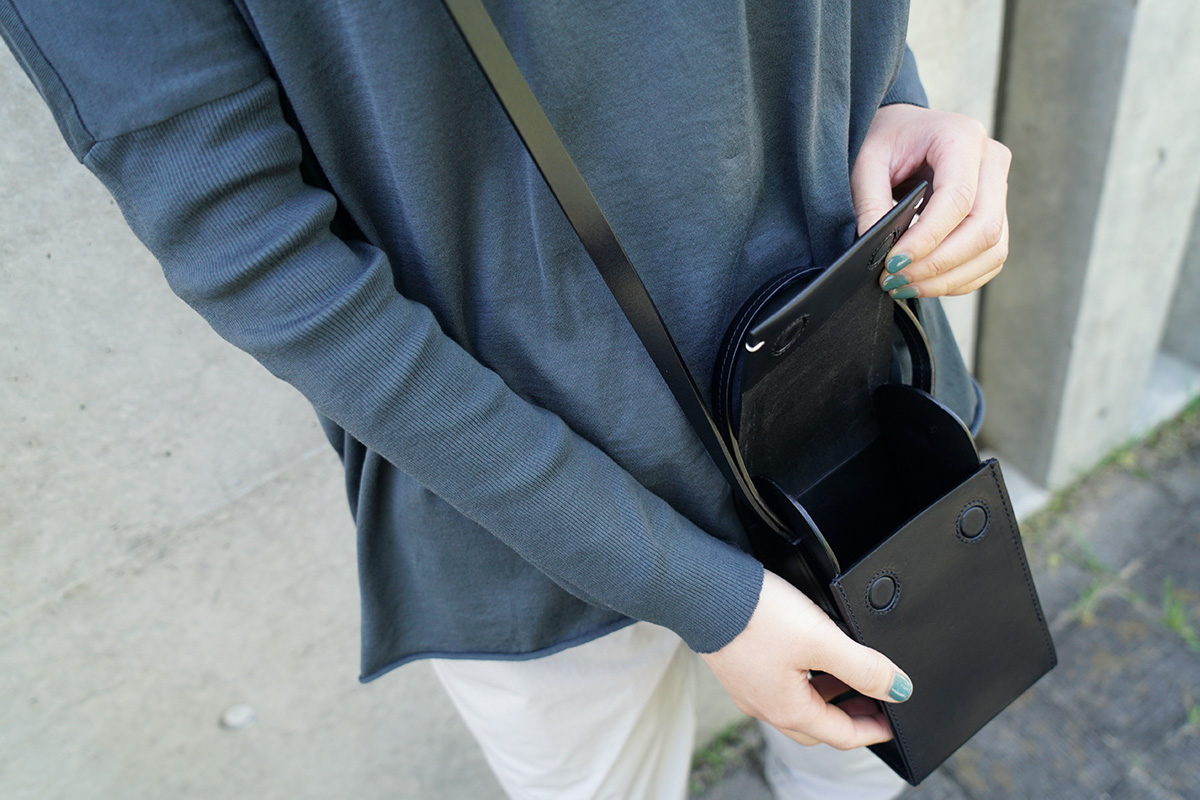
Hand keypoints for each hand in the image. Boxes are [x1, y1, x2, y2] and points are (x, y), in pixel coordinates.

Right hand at [699, 571, 911, 748]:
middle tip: (873, 700)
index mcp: (788, 709)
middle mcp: (764, 706)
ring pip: (795, 705)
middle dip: (849, 716)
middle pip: (816, 725)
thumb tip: (898, 690)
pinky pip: (776, 686)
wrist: (703, 589)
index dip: (874, 730)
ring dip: (825, 697)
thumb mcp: (822, 640)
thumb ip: (864, 666)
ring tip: (846, 676)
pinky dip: (801, 681)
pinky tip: (807, 657)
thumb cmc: (755, 615)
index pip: (842, 734)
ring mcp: (747, 688)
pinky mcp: (736, 667)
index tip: (893, 722)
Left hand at [851, 104, 1010, 299]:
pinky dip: (959, 279)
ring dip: (949, 279)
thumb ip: (870, 202)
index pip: (958, 198)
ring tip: (905, 286)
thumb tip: (877, 249)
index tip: (893, 262)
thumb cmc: (887, 140)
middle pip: (984, 228)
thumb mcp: (867, 162)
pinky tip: (925, 283)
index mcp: (962, 137)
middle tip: (896, 281)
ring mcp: (1000, 189)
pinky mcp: (997, 214)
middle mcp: (991, 161)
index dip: (927, 238)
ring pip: (993, 249)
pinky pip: (990, 258)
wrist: (905, 130)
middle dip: (939, 264)